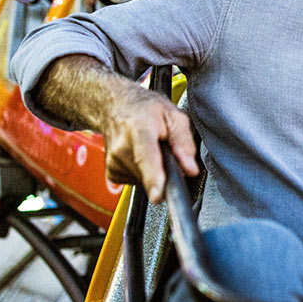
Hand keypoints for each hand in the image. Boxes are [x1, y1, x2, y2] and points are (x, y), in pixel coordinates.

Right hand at [101, 85, 198, 202]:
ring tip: (151, 148)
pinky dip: (144, 171)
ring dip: (155, 168)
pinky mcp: (112, 173)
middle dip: (166, 167)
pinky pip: (137, 181)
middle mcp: (122, 147)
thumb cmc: (145, 109)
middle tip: (164, 147)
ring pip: (146, 180)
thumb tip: (190, 169)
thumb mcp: (174, 115)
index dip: (153, 178)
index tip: (158, 196)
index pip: (146, 157)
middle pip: (152, 173)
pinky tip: (141, 155)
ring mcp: (113, 162)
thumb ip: (184, 143)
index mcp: (139, 129)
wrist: (114, 105)